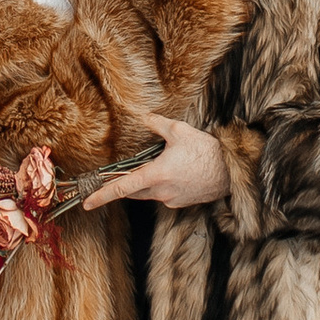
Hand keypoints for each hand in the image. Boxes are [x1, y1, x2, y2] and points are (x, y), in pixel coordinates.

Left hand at [82, 119, 233, 212]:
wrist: (231, 170)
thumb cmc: (206, 150)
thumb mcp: (178, 131)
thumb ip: (157, 124)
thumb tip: (144, 116)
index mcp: (155, 175)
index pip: (121, 188)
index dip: (102, 195)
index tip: (88, 203)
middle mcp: (161, 192)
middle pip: (133, 190)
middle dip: (127, 182)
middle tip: (123, 172)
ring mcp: (171, 200)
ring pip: (148, 193)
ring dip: (147, 182)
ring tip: (162, 164)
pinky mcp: (181, 203)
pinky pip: (164, 195)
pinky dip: (163, 185)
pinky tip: (177, 172)